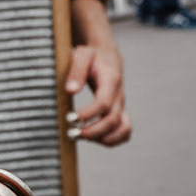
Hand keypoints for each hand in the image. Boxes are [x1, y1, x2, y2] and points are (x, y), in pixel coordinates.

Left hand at [65, 0, 131, 145]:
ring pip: (123, 130)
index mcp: (111, 80)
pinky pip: (124, 132)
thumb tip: (70, 90)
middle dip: (93, 131)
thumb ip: (76, 71)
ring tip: (82, 137)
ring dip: (103, 139)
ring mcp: (121, 106)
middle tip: (73, 133)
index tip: (71, 117)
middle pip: (113, 121)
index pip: (104, 103)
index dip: (89, 114)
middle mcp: (119, 96)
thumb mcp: (82, 55)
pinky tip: (93, 137)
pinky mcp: (120, 113)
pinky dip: (112, 140)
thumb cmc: (92, 56)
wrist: (106, 57)